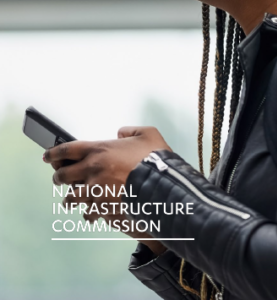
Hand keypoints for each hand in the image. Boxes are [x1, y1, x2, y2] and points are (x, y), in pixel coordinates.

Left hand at [44, 126, 170, 243]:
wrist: (160, 185)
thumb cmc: (155, 158)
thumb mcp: (147, 134)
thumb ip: (132, 130)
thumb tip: (121, 133)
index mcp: (99, 149)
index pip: (66, 150)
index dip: (53, 153)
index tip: (47, 156)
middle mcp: (92, 169)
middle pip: (63, 175)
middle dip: (58, 177)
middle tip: (59, 178)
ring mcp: (95, 190)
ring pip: (71, 197)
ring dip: (70, 198)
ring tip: (70, 200)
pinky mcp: (102, 206)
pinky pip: (87, 212)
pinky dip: (88, 214)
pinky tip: (90, 214)